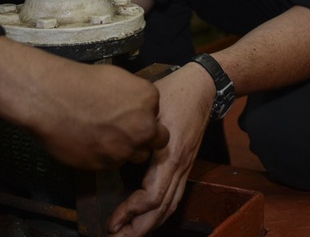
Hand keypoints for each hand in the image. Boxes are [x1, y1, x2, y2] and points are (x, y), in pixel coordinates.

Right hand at [0, 36, 168, 169]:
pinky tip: (89, 142)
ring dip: (126, 149)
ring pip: (136, 156)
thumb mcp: (116, 78)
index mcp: (148, 99)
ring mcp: (124, 149)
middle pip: (157, 140)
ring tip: (105, 137)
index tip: (128, 113)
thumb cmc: (80, 81)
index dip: (143, 115)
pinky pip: (112, 164)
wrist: (51, 99)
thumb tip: (136, 106)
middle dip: (145, 136)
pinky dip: (105, 156)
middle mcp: (143, 127)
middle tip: (125, 130)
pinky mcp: (105, 165)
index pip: (157, 113)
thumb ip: (134, 97)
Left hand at [107, 63, 214, 235]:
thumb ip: (133, 126)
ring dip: (149, 224)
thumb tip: (107, 142)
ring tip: (128, 233)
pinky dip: (160, 212)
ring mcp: (184, 166)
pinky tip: (146, 217)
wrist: (203, 86)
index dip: (130, 212)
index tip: (112, 221)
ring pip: (171, 206)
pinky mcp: (185, 164)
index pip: (152, 196)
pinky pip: (175, 196)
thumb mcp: (149, 104)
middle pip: (162, 209)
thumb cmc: (174, 92)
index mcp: (170, 154)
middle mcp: (179, 166)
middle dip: (139, 229)